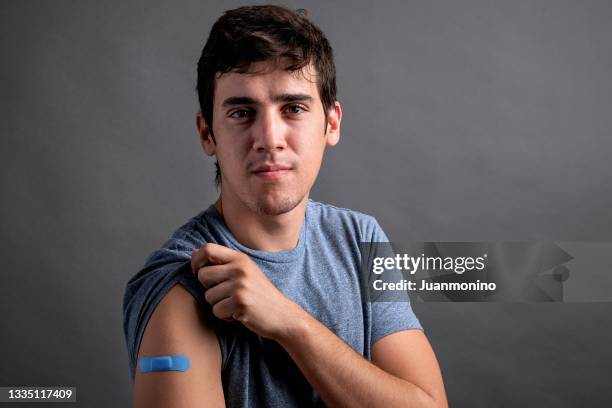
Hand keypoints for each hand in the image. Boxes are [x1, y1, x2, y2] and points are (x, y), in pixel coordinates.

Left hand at [190, 243, 304, 339]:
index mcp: (240, 258)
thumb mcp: (245, 271)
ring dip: (218, 304)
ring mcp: (240, 285)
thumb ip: (223, 262)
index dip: (196, 260)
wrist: (282, 315)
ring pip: (208, 296)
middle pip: (202, 274)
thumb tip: (194, 253)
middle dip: (208, 288)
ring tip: (235, 304)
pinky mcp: (240, 302)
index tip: (198, 271)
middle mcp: (240, 269)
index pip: (207, 249)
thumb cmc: (260, 294)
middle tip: (224, 294)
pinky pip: (216, 311)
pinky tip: (239, 313)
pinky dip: (225, 316)